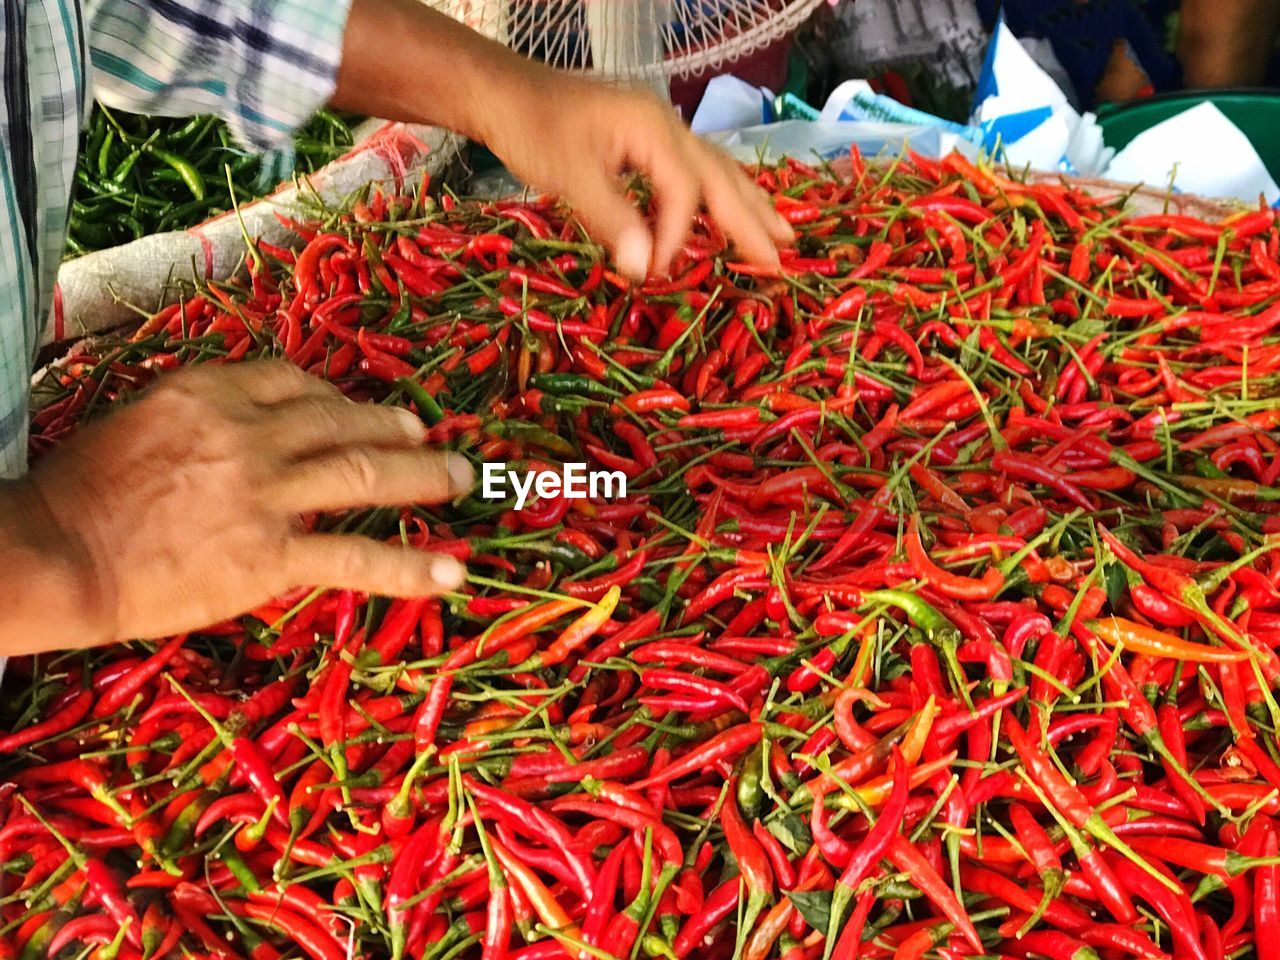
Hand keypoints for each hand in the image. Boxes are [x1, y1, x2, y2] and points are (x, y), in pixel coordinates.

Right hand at [5, 362, 471, 653]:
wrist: (55, 554)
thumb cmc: (83, 493)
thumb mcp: (141, 421)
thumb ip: (206, 416)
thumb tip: (255, 425)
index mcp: (210, 391)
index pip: (295, 382)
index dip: (338, 397)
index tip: (359, 410)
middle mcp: (248, 431)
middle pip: (343, 418)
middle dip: (395, 426)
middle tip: (428, 435)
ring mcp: (264, 491)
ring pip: (364, 470)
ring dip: (423, 474)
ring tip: (461, 478)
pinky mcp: (269, 553)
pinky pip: (354, 555)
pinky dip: (409, 565)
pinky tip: (450, 572)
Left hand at [334, 0, 792, 280]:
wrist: (503, 92)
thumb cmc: (532, 128)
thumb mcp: (568, 174)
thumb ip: (611, 219)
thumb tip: (645, 270)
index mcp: (654, 129)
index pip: (684, 193)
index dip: (675, 238)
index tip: (651, 273)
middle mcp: (667, 127)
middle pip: (722, 177)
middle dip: (753, 219)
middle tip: (783, 258)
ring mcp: (659, 130)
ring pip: (716, 170)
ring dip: (747, 205)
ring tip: (780, 233)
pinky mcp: (645, 139)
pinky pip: (695, 169)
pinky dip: (717, 194)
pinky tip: (726, 209)